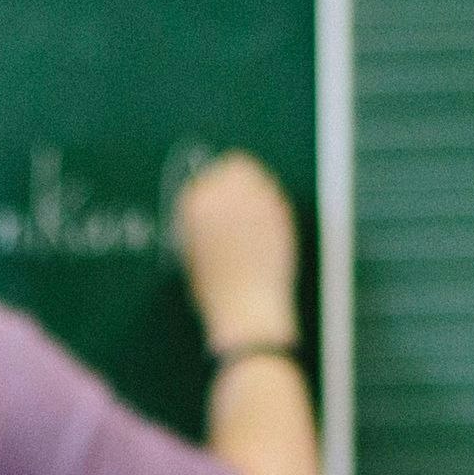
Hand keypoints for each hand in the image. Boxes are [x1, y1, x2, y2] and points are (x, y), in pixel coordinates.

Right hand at [174, 150, 298, 354]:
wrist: (247, 309)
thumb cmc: (214, 289)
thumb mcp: (191, 250)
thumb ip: (199, 220)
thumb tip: (209, 201)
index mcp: (198, 205)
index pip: (202, 178)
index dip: (208, 188)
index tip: (212, 200)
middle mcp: (229, 195)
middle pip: (235, 165)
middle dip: (233, 179)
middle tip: (234, 199)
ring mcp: (260, 202)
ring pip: (260, 177)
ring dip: (254, 189)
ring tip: (250, 215)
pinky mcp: (283, 214)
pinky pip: (275, 196)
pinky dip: (270, 205)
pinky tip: (265, 228)